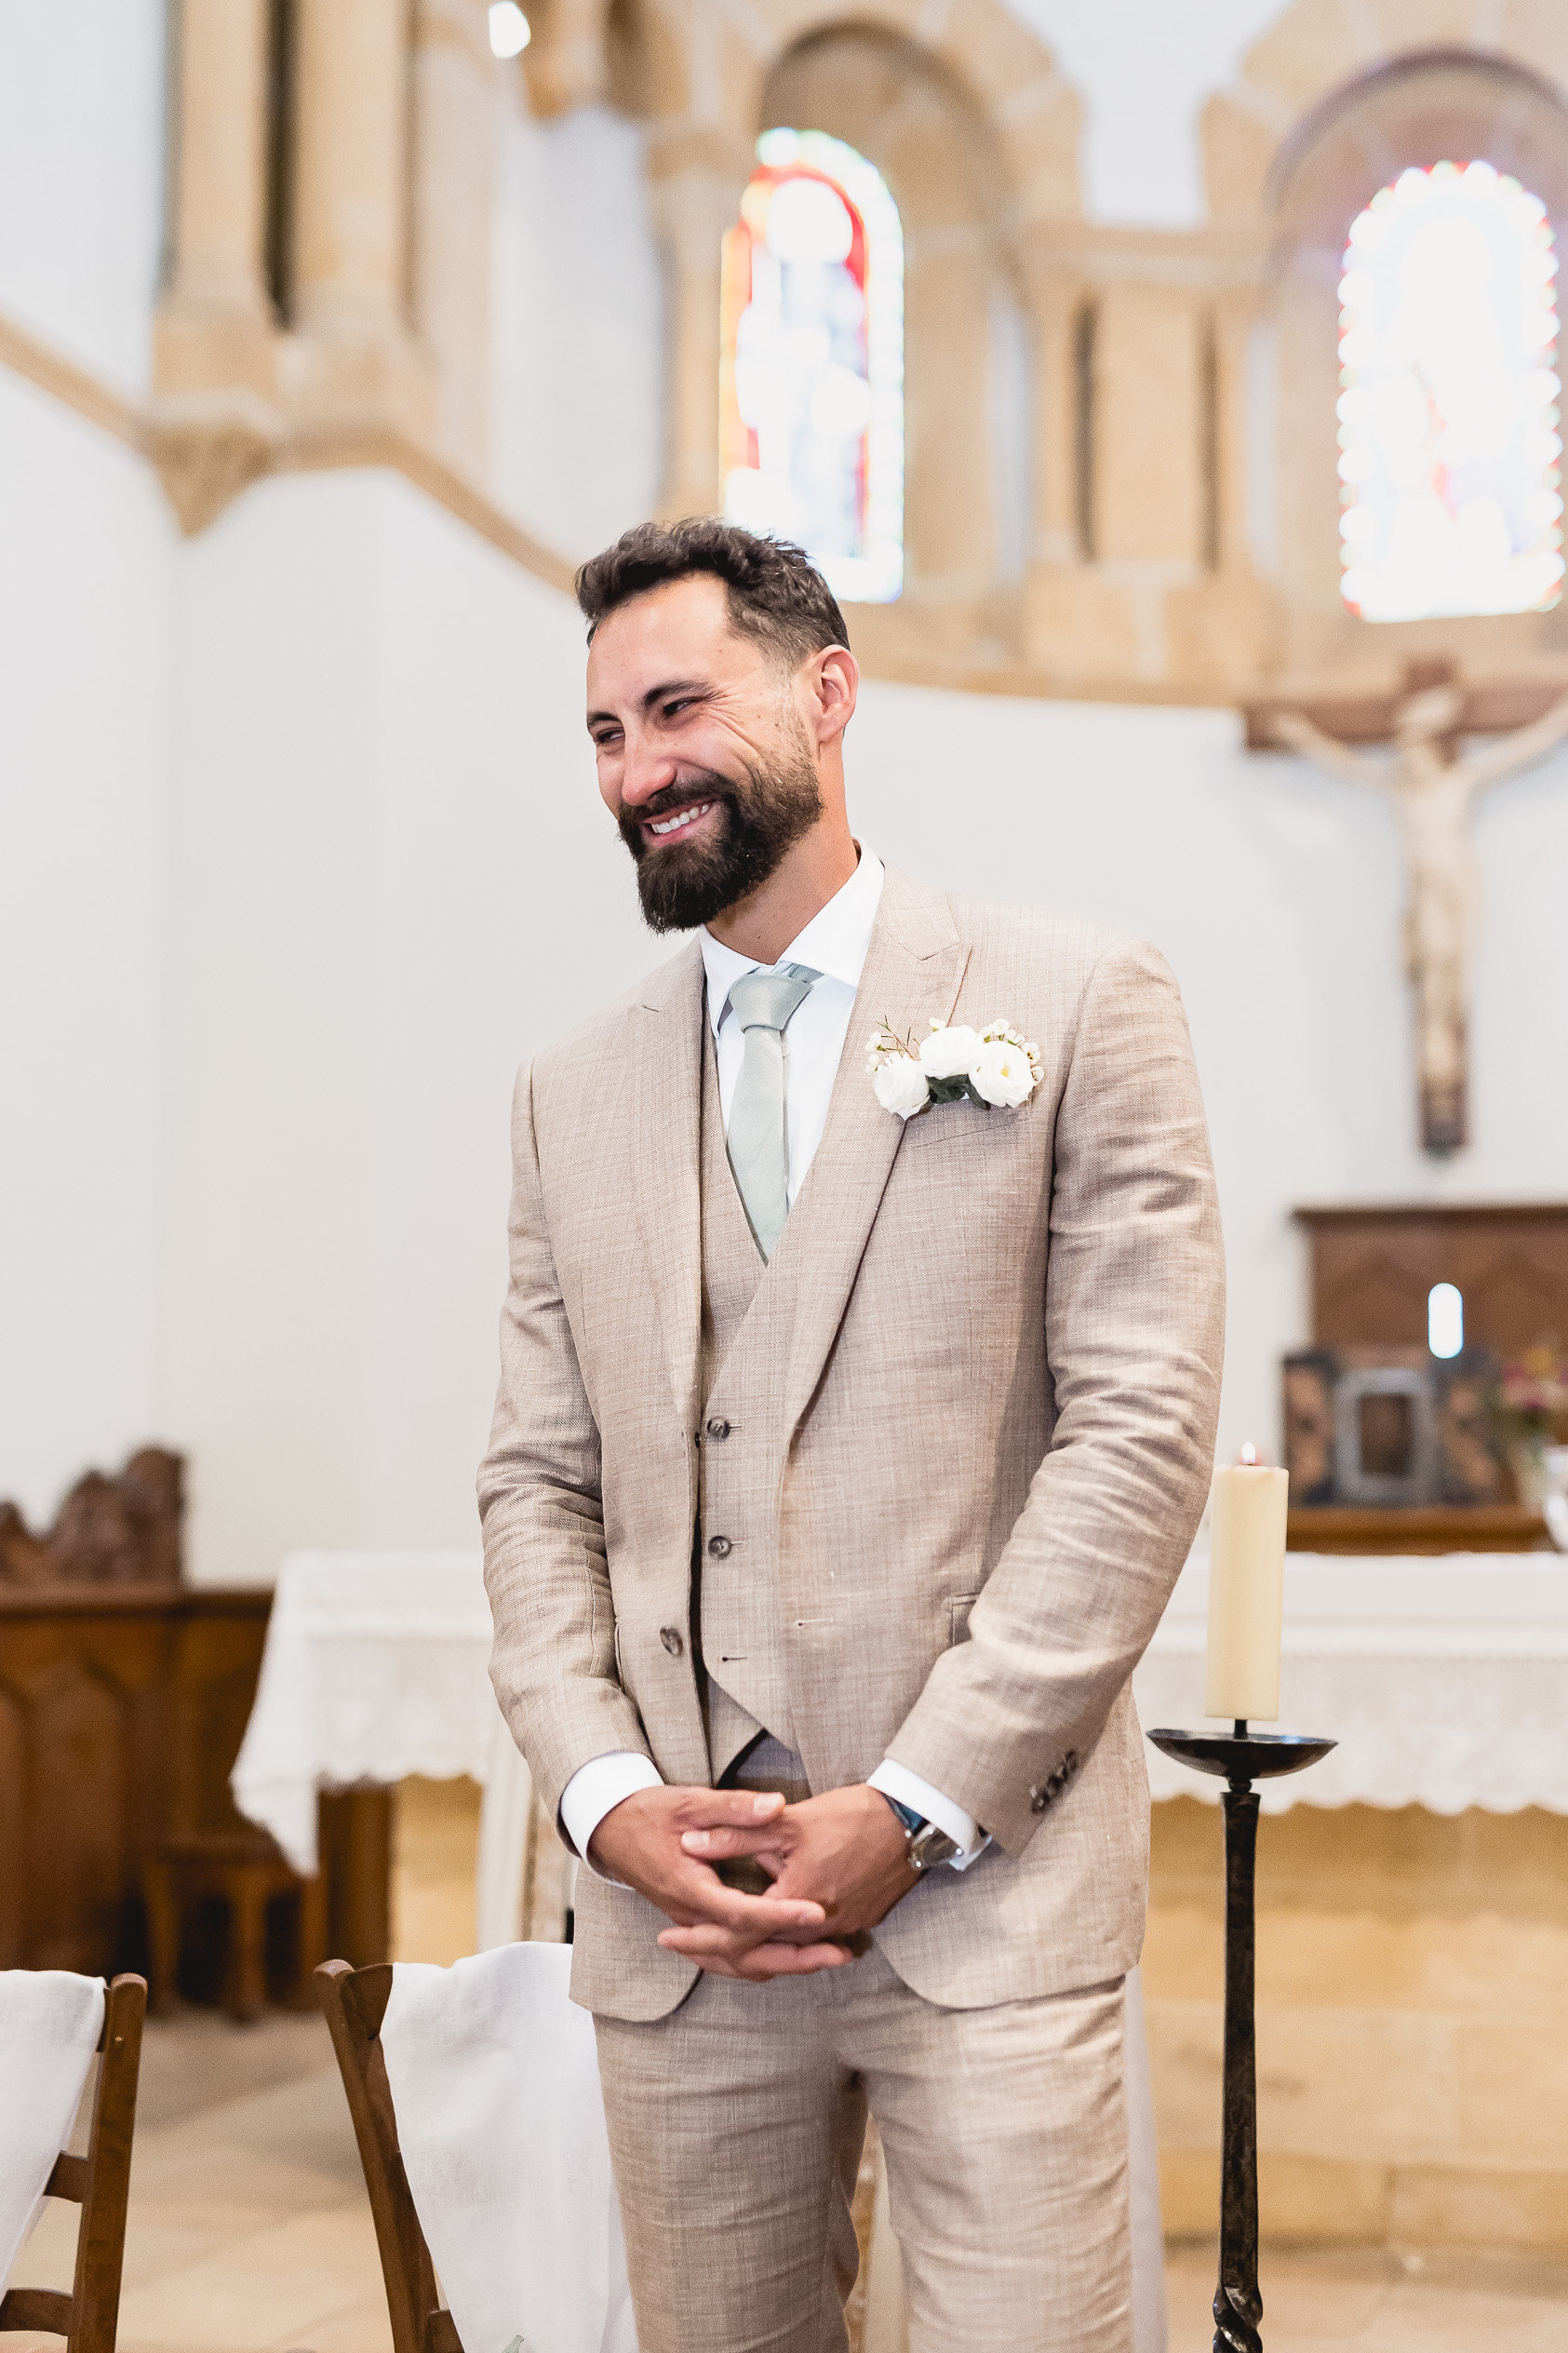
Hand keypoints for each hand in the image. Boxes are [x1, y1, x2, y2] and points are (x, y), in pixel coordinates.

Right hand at [587, 1785, 854, 1981]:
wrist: (610, 1831)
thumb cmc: (648, 1813)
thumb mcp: (689, 1800)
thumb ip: (733, 1807)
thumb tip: (776, 1806)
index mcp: (688, 1888)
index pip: (740, 1914)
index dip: (780, 1916)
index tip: (818, 1913)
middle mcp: (689, 1917)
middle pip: (744, 1954)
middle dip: (795, 1957)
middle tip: (841, 1953)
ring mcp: (691, 1927)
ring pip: (738, 1963)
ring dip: (784, 1964)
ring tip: (829, 1957)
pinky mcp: (695, 1927)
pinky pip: (729, 1959)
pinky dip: (761, 1961)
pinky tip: (791, 1956)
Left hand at [660, 1785, 916, 1970]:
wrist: (911, 1821)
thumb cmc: (851, 1816)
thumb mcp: (786, 1821)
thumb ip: (735, 1835)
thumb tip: (690, 1844)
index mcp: (798, 1902)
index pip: (738, 1936)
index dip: (700, 1939)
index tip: (669, 1937)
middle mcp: (821, 1926)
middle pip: (760, 1953)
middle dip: (717, 1950)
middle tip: (680, 1943)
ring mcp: (843, 1928)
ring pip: (786, 1951)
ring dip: (751, 1948)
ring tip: (714, 1940)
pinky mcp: (859, 1922)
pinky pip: (810, 1943)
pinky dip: (783, 1941)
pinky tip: (766, 1928)